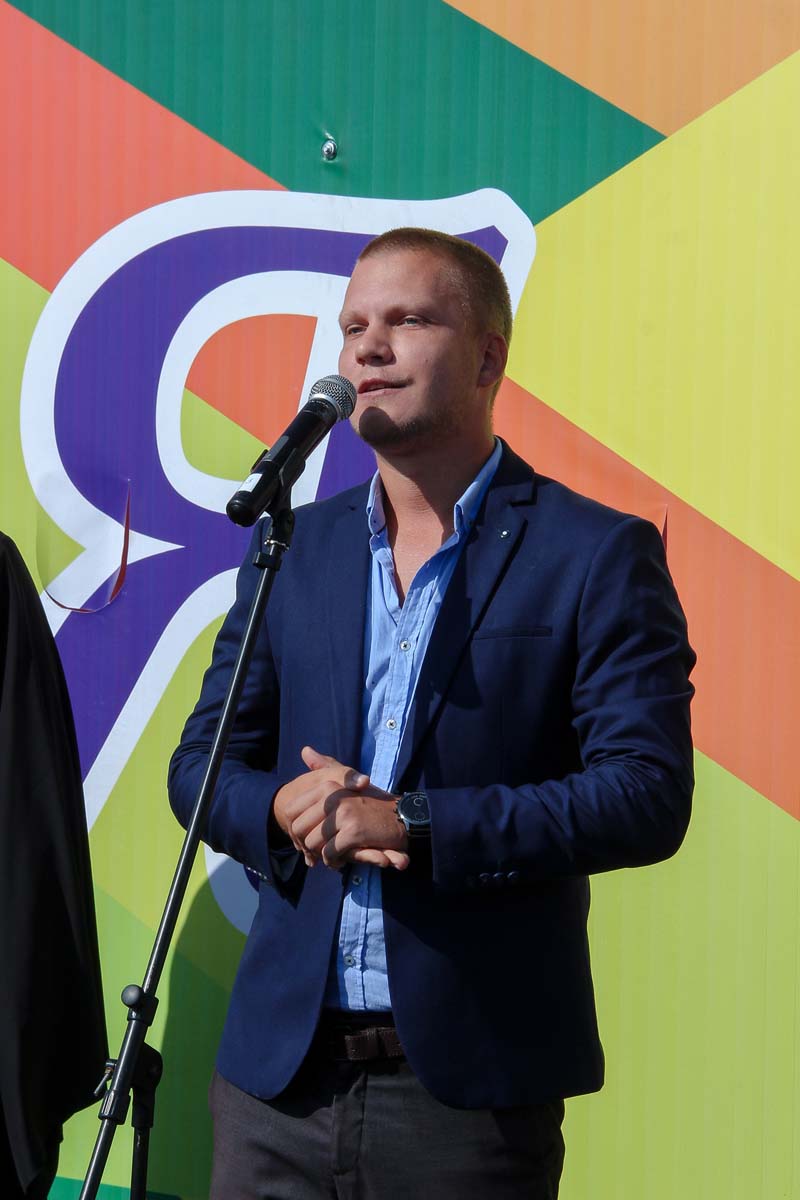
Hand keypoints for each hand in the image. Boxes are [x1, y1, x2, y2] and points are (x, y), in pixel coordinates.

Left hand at [272, 746, 408, 869]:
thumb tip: (305, 750)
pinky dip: (333, 860)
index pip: (291, 811)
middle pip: (299, 829)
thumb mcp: (347, 780)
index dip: (296, 828)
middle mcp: (333, 797)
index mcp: (327, 786)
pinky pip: (330, 853)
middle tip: (317, 849)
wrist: (401, 816)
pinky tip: (340, 859)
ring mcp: (343, 814)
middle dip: (305, 844)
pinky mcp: (353, 832)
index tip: (307, 835)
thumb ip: (325, 766)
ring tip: (330, 854)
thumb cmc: (372, 801)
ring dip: (319, 854)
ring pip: (312, 843)